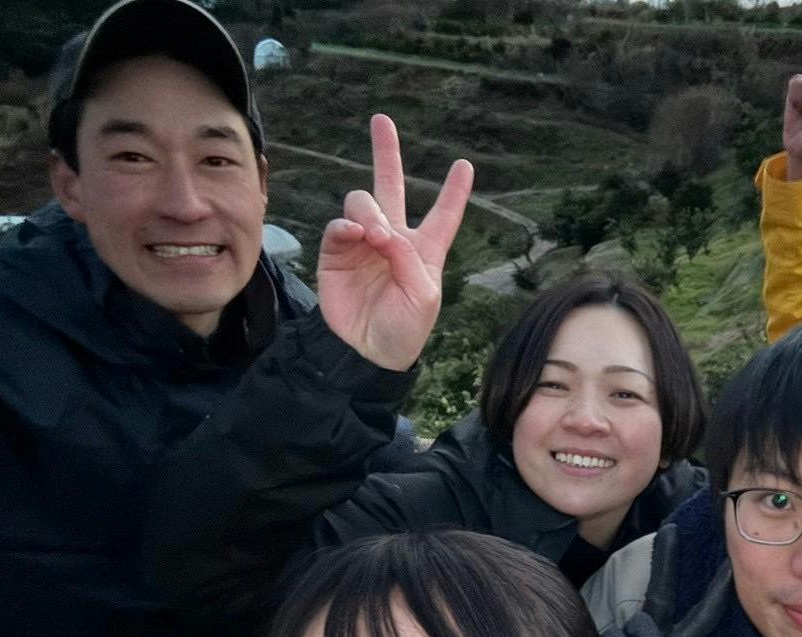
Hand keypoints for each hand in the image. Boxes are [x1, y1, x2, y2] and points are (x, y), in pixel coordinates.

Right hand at [317, 114, 473, 371]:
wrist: (369, 350)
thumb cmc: (405, 327)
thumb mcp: (423, 297)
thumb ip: (408, 259)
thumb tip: (381, 230)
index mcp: (425, 249)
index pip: (443, 214)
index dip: (454, 192)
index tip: (465, 166)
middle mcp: (394, 239)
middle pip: (390, 186)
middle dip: (386, 153)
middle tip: (382, 120)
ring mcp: (363, 242)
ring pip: (363, 202)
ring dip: (370, 211)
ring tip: (376, 236)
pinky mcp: (337, 253)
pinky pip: (339, 226)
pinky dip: (346, 225)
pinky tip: (356, 234)